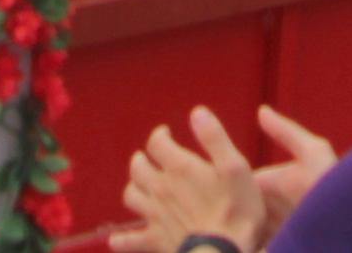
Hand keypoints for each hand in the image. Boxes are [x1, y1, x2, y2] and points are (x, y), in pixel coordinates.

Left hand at [110, 102, 319, 252]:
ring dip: (134, 188)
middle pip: (138, 167)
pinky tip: (116, 240)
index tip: (167, 134)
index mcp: (179, 167)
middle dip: (142, 159)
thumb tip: (197, 112)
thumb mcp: (235, 167)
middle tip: (149, 158)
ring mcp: (155, 215)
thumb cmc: (236, 210)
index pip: (157, 143)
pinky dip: (122, 240)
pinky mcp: (156, 241)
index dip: (160, 135)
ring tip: (140, 186)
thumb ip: (214, 138)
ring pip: (131, 196)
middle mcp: (161, 188)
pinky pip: (130, 241)